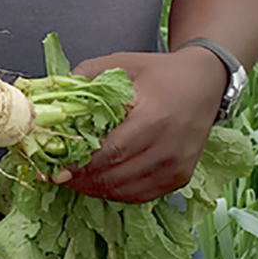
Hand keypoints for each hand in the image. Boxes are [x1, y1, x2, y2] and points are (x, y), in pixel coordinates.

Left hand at [56, 47, 226, 203]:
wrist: (203, 83)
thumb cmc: (160, 73)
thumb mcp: (123, 64)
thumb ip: (87, 75)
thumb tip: (54, 92)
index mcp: (155, 119)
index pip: (112, 152)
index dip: (81, 165)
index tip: (56, 168)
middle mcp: (169, 148)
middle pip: (117, 175)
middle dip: (83, 180)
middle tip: (57, 176)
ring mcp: (177, 167)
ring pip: (127, 190)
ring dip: (96, 189)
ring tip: (73, 181)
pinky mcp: (180, 178)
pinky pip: (141, 194)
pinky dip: (117, 192)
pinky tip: (98, 182)